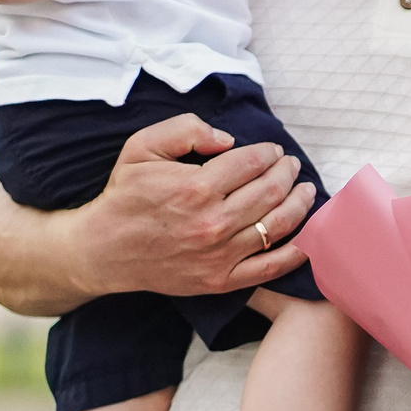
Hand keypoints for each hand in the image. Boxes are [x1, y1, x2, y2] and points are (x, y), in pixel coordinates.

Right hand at [0, 113, 312, 315]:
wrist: (104, 250)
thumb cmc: (125, 195)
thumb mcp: (142, 147)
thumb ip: (185, 130)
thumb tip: (228, 140)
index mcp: (196, 187)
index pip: (252, 163)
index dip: (269, 153)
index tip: (273, 151)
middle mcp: (213, 222)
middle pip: (271, 191)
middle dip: (288, 173)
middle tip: (291, 166)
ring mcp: (221, 255)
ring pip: (279, 225)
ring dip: (300, 204)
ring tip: (306, 190)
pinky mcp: (222, 280)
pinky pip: (271, 267)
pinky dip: (296, 252)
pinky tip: (307, 236)